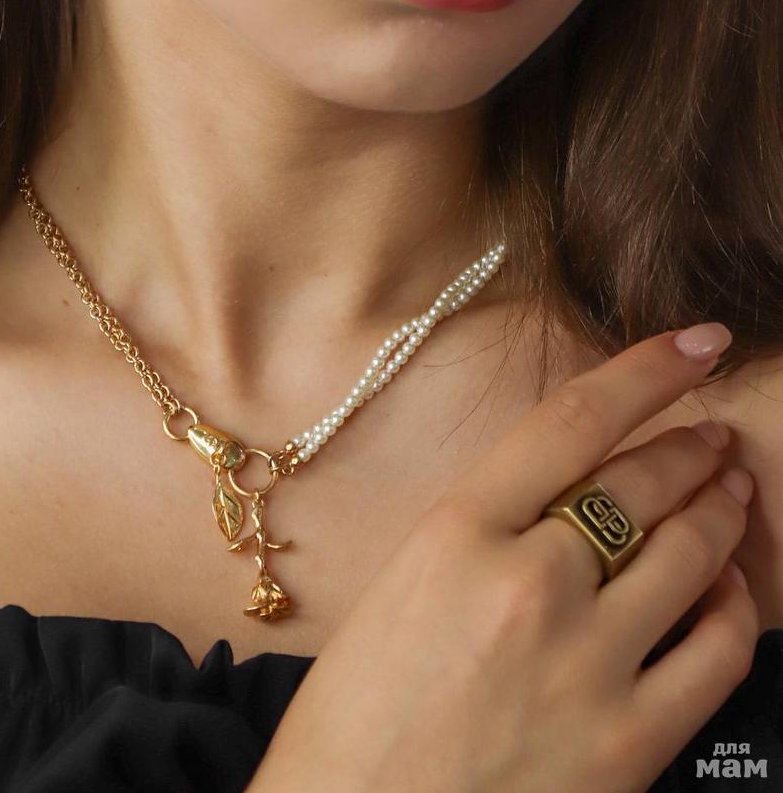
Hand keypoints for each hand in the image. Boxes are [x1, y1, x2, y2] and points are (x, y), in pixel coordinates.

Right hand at [247, 324, 757, 792]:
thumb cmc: (357, 712)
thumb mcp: (405, 584)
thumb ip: (487, 531)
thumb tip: (568, 497)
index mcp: (456, 533)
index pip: (573, 422)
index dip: (646, 370)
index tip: (693, 344)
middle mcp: (528, 583)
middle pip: (642, 482)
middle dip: (691, 446)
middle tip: (712, 434)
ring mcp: (586, 663)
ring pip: (691, 554)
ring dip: (721, 510)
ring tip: (731, 489)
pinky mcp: (630, 746)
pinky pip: (717, 652)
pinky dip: (733, 607)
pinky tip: (726, 590)